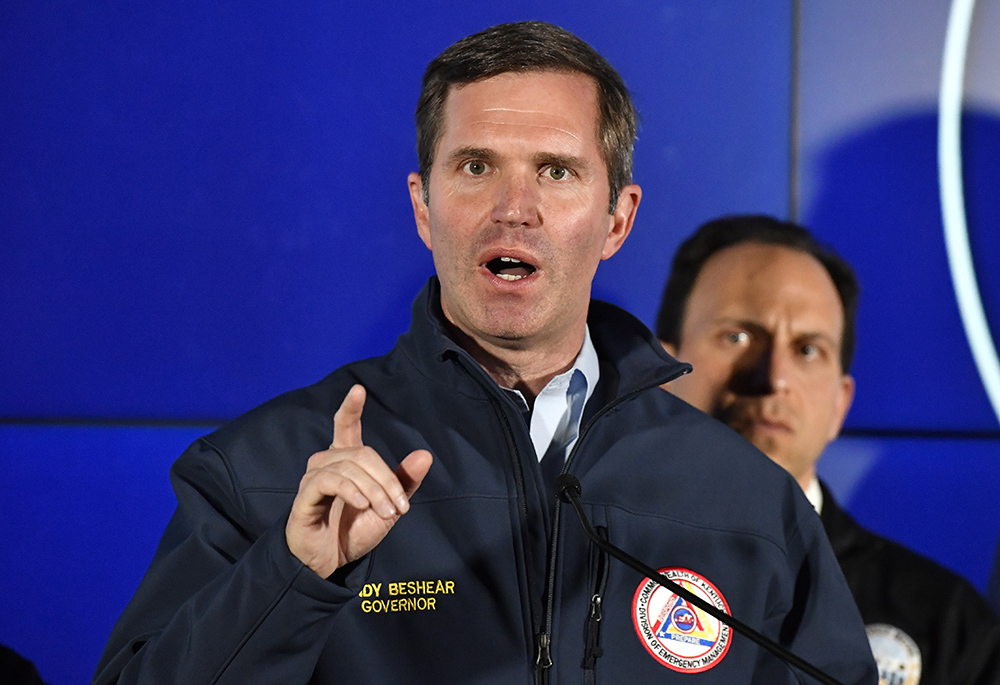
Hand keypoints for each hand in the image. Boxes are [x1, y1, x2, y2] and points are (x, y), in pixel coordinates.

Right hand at [285, 384, 432, 577]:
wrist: (331, 563)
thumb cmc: (355, 531)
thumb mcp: (389, 507)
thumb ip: (404, 482)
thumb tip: (425, 454)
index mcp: (346, 461)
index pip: (346, 426)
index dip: (351, 408)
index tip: (358, 389)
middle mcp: (327, 463)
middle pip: (363, 453)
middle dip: (386, 479)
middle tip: (399, 507)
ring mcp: (313, 478)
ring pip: (350, 466)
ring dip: (374, 490)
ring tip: (385, 512)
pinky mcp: (305, 495)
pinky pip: (329, 480)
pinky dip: (351, 491)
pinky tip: (362, 505)